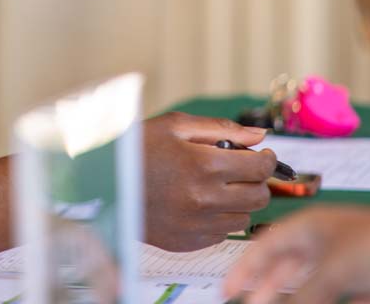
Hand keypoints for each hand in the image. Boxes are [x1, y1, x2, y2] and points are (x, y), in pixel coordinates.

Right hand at [141, 112, 274, 251]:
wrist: (102, 183)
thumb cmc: (138, 149)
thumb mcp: (175, 125)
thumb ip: (221, 129)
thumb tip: (259, 135)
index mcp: (203, 165)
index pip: (260, 167)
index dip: (267, 159)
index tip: (262, 155)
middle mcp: (203, 199)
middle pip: (259, 197)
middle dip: (257, 180)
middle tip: (243, 169)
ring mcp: (196, 225)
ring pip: (244, 217)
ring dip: (240, 201)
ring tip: (219, 186)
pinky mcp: (187, 243)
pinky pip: (222, 234)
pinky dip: (219, 218)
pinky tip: (201, 203)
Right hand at [222, 206, 369, 303]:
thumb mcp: (329, 272)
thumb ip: (300, 297)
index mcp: (307, 228)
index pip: (265, 246)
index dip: (244, 268)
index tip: (228, 289)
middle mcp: (321, 241)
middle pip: (282, 264)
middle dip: (262, 285)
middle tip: (245, 303)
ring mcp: (342, 260)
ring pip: (304, 281)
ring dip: (287, 297)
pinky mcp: (361, 279)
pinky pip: (329, 294)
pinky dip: (314, 303)